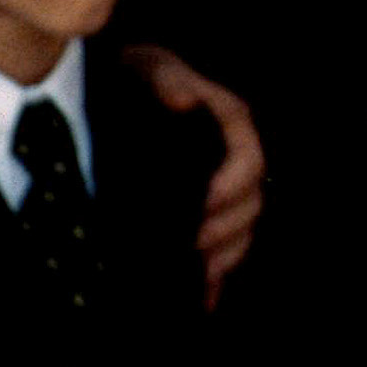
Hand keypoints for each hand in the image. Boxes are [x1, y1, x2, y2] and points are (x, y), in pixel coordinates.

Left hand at [124, 46, 262, 308]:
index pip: (248, 157)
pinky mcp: (204, 211)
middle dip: (229, 227)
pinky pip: (225, 245)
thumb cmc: (136, 77)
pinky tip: (205, 298)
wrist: (115, 92)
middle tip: (195, 245)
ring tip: (203, 271)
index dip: (233, 184)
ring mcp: (221, 185)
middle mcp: (232, 156)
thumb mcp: (148, 68)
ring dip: (228, 252)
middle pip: (251, 199)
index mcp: (228, 121)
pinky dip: (218, 273)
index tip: (206, 202)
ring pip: (243, 226)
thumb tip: (186, 103)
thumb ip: (168, 80)